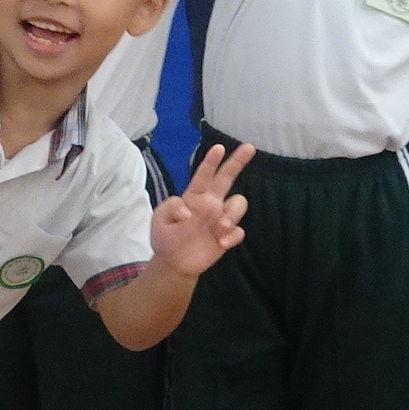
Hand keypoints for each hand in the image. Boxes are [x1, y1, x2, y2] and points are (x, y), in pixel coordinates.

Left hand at [150, 141, 252, 273]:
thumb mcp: (159, 219)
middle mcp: (211, 203)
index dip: (211, 161)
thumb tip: (188, 211)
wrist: (172, 263)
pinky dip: (232, 236)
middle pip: (227, 178)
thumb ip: (171, 207)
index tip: (219, 148)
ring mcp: (220, 219)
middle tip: (249, 147)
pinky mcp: (226, 237)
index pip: (204, 175)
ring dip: (232, 214)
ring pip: (238, 204)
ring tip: (219, 228)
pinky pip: (239, 231)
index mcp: (194, 196)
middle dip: (237, 162)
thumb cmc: (165, 235)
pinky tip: (220, 243)